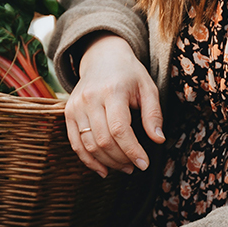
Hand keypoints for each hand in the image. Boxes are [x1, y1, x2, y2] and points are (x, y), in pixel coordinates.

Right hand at [65, 33, 164, 177]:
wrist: (102, 57)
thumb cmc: (129, 74)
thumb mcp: (148, 88)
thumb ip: (153, 114)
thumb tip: (158, 139)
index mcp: (112, 91)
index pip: (119, 129)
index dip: (132, 151)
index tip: (144, 164)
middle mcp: (90, 99)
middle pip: (103, 140)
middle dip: (121, 159)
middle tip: (135, 166)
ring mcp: (76, 106)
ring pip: (89, 145)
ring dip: (107, 162)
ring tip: (124, 167)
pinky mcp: (68, 113)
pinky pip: (75, 143)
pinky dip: (88, 160)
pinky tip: (103, 169)